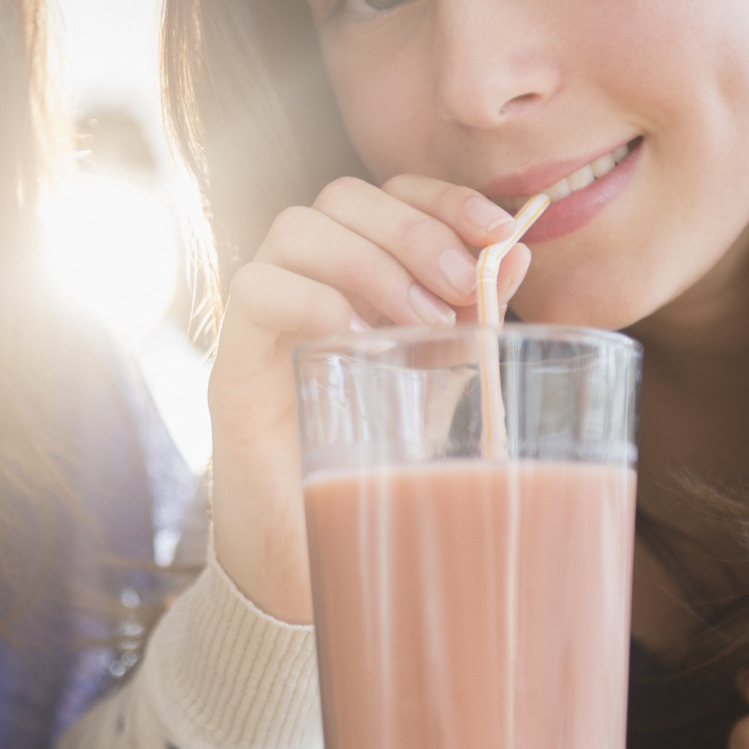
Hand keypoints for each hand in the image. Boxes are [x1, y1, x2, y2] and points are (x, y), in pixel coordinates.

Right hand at [206, 175, 531, 622]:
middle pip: (340, 197)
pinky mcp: (232, 365)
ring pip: (294, 230)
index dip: (441, 197)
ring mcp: (262, 319)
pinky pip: (253, 291)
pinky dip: (312, 300)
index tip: (498, 230)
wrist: (310, 556)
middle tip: (460, 287)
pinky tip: (359, 340)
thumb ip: (472, 318)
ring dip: (368, 262)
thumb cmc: (376, 461)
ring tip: (419, 322)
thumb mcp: (442, 380)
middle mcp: (303, 280)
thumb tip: (516, 252)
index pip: (388, 192)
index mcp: (354, 272)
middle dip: (413, 230)